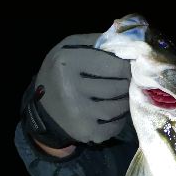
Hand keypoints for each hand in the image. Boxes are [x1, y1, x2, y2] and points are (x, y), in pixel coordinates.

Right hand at [22, 33, 130, 147]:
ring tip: (115, 96)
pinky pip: (118, 123)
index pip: (117, 65)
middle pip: (121, 86)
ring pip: (122, 105)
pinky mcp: (89, 132)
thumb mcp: (70, 49)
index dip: (126, 66)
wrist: (44, 111)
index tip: (125, 67)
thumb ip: (98, 42)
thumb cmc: (62, 74)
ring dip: (124, 100)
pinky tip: (108, 111)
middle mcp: (71, 88)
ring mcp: (80, 113)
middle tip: (121, 82)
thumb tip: (130, 45)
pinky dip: (119, 118)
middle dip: (126, 83)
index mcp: (67, 62)